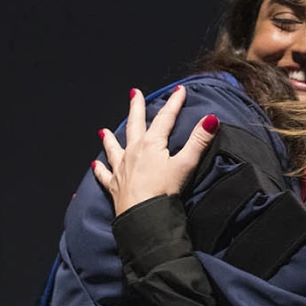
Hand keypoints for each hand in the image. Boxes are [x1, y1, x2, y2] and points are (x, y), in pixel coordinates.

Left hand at [92, 86, 219, 214]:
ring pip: (114, 148)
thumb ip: (199, 141)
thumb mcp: (186, 164)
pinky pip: (105, 175)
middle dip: (136, 108)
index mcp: (152, 144)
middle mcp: (133, 151)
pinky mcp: (115, 185)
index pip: (165, 118)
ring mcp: (121, 168)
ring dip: (110, 138)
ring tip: (104, 130)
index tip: (179, 90)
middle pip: (135, 125)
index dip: (174, 103)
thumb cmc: (164, 190)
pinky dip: (100, 169)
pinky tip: (95, 165)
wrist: (142, 215)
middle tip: (134, 93)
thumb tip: (211, 118)